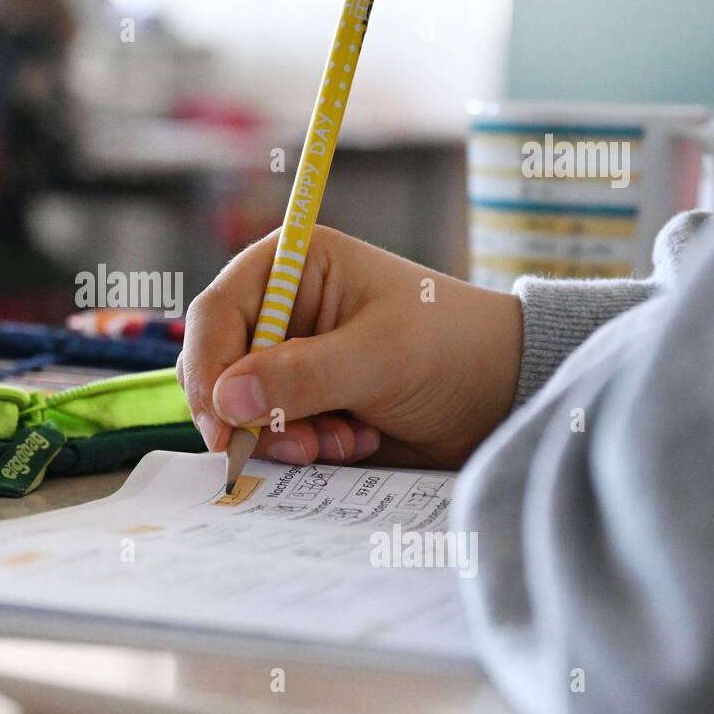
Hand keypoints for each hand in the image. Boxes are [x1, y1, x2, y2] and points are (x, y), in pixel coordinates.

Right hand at [177, 227, 522, 468]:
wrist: (504, 394)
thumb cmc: (451, 348)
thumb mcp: (379, 357)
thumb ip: (302, 376)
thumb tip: (227, 400)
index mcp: (292, 266)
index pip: (217, 314)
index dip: (209, 369)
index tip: (221, 424)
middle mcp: (281, 308)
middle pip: (218, 365)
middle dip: (250, 412)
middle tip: (296, 444)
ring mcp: (290, 357)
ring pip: (241, 407)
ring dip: (284, 436)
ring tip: (343, 441)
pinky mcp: (304, 400)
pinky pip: (271, 432)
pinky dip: (305, 447)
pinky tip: (355, 441)